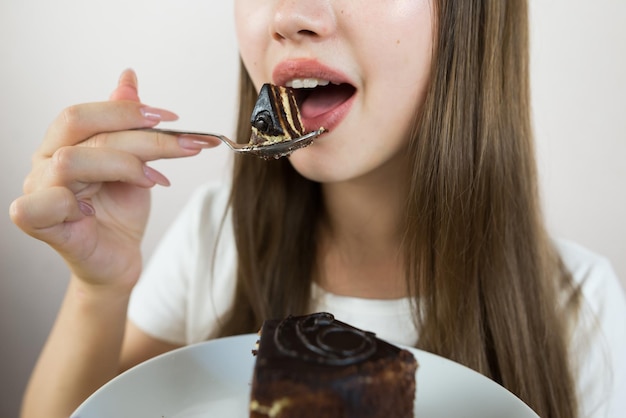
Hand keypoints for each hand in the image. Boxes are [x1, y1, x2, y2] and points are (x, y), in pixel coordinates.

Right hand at [9, 69, 219, 290]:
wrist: (119, 258)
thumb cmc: (120, 212)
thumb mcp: (135, 163)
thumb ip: (127, 125)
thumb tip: (128, 77)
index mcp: (63, 143)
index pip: (85, 113)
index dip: (128, 110)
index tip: (172, 117)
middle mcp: (45, 162)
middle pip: (81, 128)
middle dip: (138, 134)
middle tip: (182, 144)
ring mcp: (38, 192)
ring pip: (72, 160)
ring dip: (124, 166)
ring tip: (157, 182)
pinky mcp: (41, 225)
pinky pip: (44, 203)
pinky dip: (76, 201)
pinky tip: (98, 207)